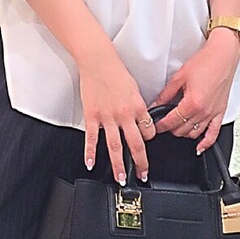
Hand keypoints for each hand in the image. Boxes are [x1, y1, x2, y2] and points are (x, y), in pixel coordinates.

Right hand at [79, 49, 154, 183]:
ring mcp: (107, 117)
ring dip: (118, 165)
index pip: (148, 131)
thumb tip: (140, 119)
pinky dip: (90, 152)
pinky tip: (91, 163)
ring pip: (115, 146)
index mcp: (138, 107)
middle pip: (136, 144)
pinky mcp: (92, 116)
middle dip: (140, 163)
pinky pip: (92, 138)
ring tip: (120, 177)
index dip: (149, 140)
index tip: (147, 146)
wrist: (98, 61)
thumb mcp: (134, 89)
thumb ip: (137, 106)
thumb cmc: (116, 71)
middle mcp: (124, 114)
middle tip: (143, 174)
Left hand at [151, 30, 239, 153]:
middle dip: (170, 129)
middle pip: (181, 131)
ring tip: (176, 128)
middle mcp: (203, 111)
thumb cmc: (205, 62)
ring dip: (183, 134)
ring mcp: (213, 113)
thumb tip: (154, 105)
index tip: (153, 125)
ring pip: (194, 134)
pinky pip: (214, 133)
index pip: (170, 122)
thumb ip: (165, 95)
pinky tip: (199, 147)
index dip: (159, 125)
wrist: (223, 55)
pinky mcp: (221, 112)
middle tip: (163, 124)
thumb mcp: (179, 77)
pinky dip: (206, 143)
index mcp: (191, 103)